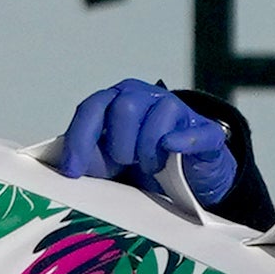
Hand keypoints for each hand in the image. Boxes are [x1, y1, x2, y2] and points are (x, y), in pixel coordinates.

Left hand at [59, 79, 236, 205]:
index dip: (80, 140)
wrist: (190, 176)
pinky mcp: (205, 130)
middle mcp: (145, 96)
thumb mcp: (110, 161)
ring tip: (152, 166)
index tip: (72, 170)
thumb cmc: (143, 163)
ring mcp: (178, 109)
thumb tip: (69, 166)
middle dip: (120, 146)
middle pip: (123, 108)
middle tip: (127, 163)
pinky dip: (181, 143)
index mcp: (116, 100)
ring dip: (148, 153)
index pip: (92, 109)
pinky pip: (191, 133)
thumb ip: (90, 157)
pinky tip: (172, 150)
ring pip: (156, 121)